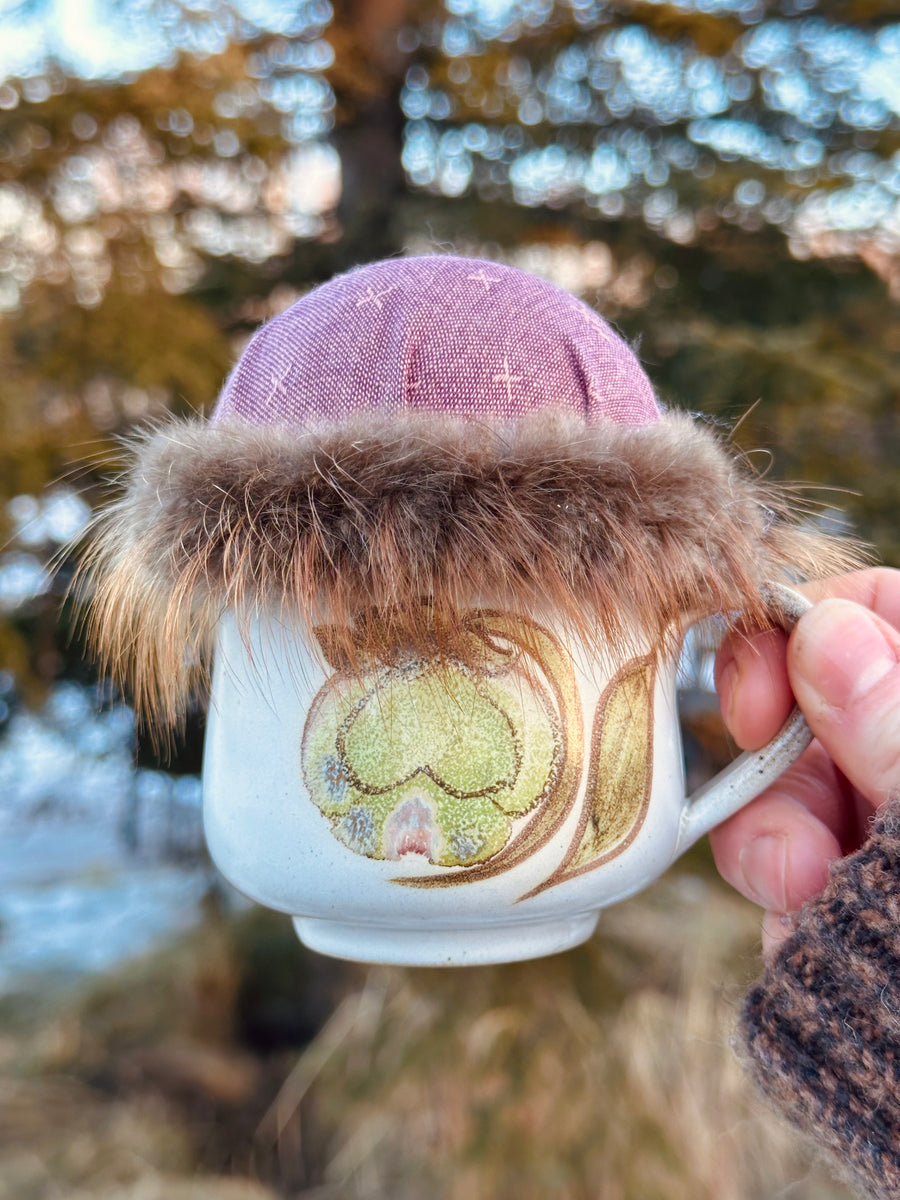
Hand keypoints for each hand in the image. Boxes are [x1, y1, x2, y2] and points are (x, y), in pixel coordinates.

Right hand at [709, 567, 899, 954]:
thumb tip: (827, 630)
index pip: (878, 613)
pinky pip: (782, 849)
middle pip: (811, 695)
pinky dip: (782, 881)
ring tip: (803, 890)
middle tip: (773, 803)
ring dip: (773, 831)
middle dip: (778, 755)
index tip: (758, 693)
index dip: (806, 630)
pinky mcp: (850, 875)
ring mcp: (883, 814)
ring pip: (786, 775)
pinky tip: (810, 917)